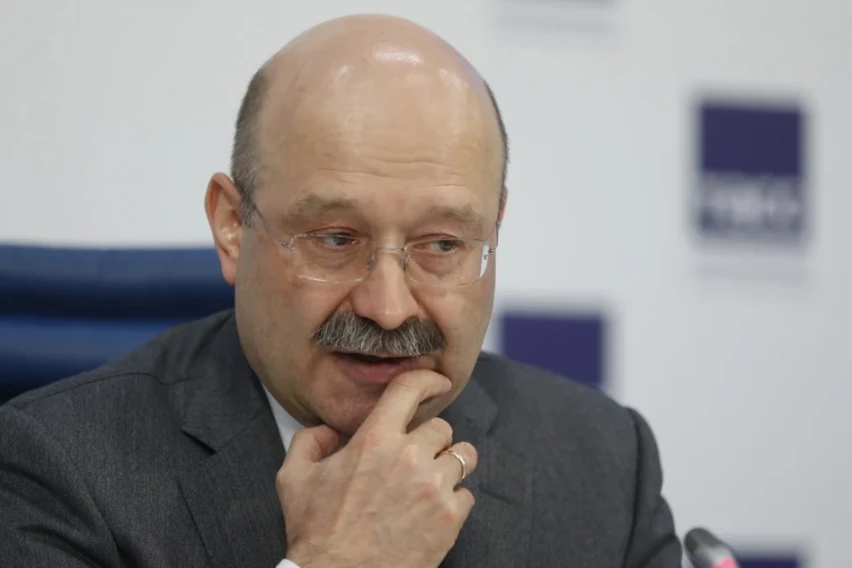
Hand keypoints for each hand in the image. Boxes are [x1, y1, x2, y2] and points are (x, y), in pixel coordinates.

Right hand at [276, 370, 477, 567]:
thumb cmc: (316, 533)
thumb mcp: (293, 478)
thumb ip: (309, 440)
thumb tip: (330, 430)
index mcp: (373, 440)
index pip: (410, 388)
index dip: (427, 379)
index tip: (436, 382)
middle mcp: (409, 457)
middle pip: (442, 427)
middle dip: (430, 440)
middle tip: (414, 459)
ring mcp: (433, 488)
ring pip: (463, 457)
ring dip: (448, 466)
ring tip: (430, 482)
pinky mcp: (449, 518)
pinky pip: (466, 494)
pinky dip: (452, 500)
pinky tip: (430, 512)